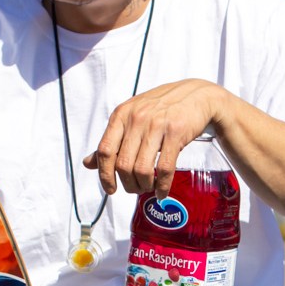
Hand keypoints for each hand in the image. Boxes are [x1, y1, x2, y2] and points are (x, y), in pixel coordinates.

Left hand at [85, 79, 231, 194]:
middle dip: (128, 184)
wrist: (196, 94)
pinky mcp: (177, 132)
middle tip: (135, 188)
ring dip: (144, 185)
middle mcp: (137, 118)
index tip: (110, 189)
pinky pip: (165, 168)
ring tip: (148, 187)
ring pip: (142, 169)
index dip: (105, 175)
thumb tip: (88, 163)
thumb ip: (111, 140)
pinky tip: (161, 191)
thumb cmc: (161, 108)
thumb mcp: (131, 117)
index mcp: (121, 115)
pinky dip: (162, 186)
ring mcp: (157, 125)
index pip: (105, 151)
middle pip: (123, 164)